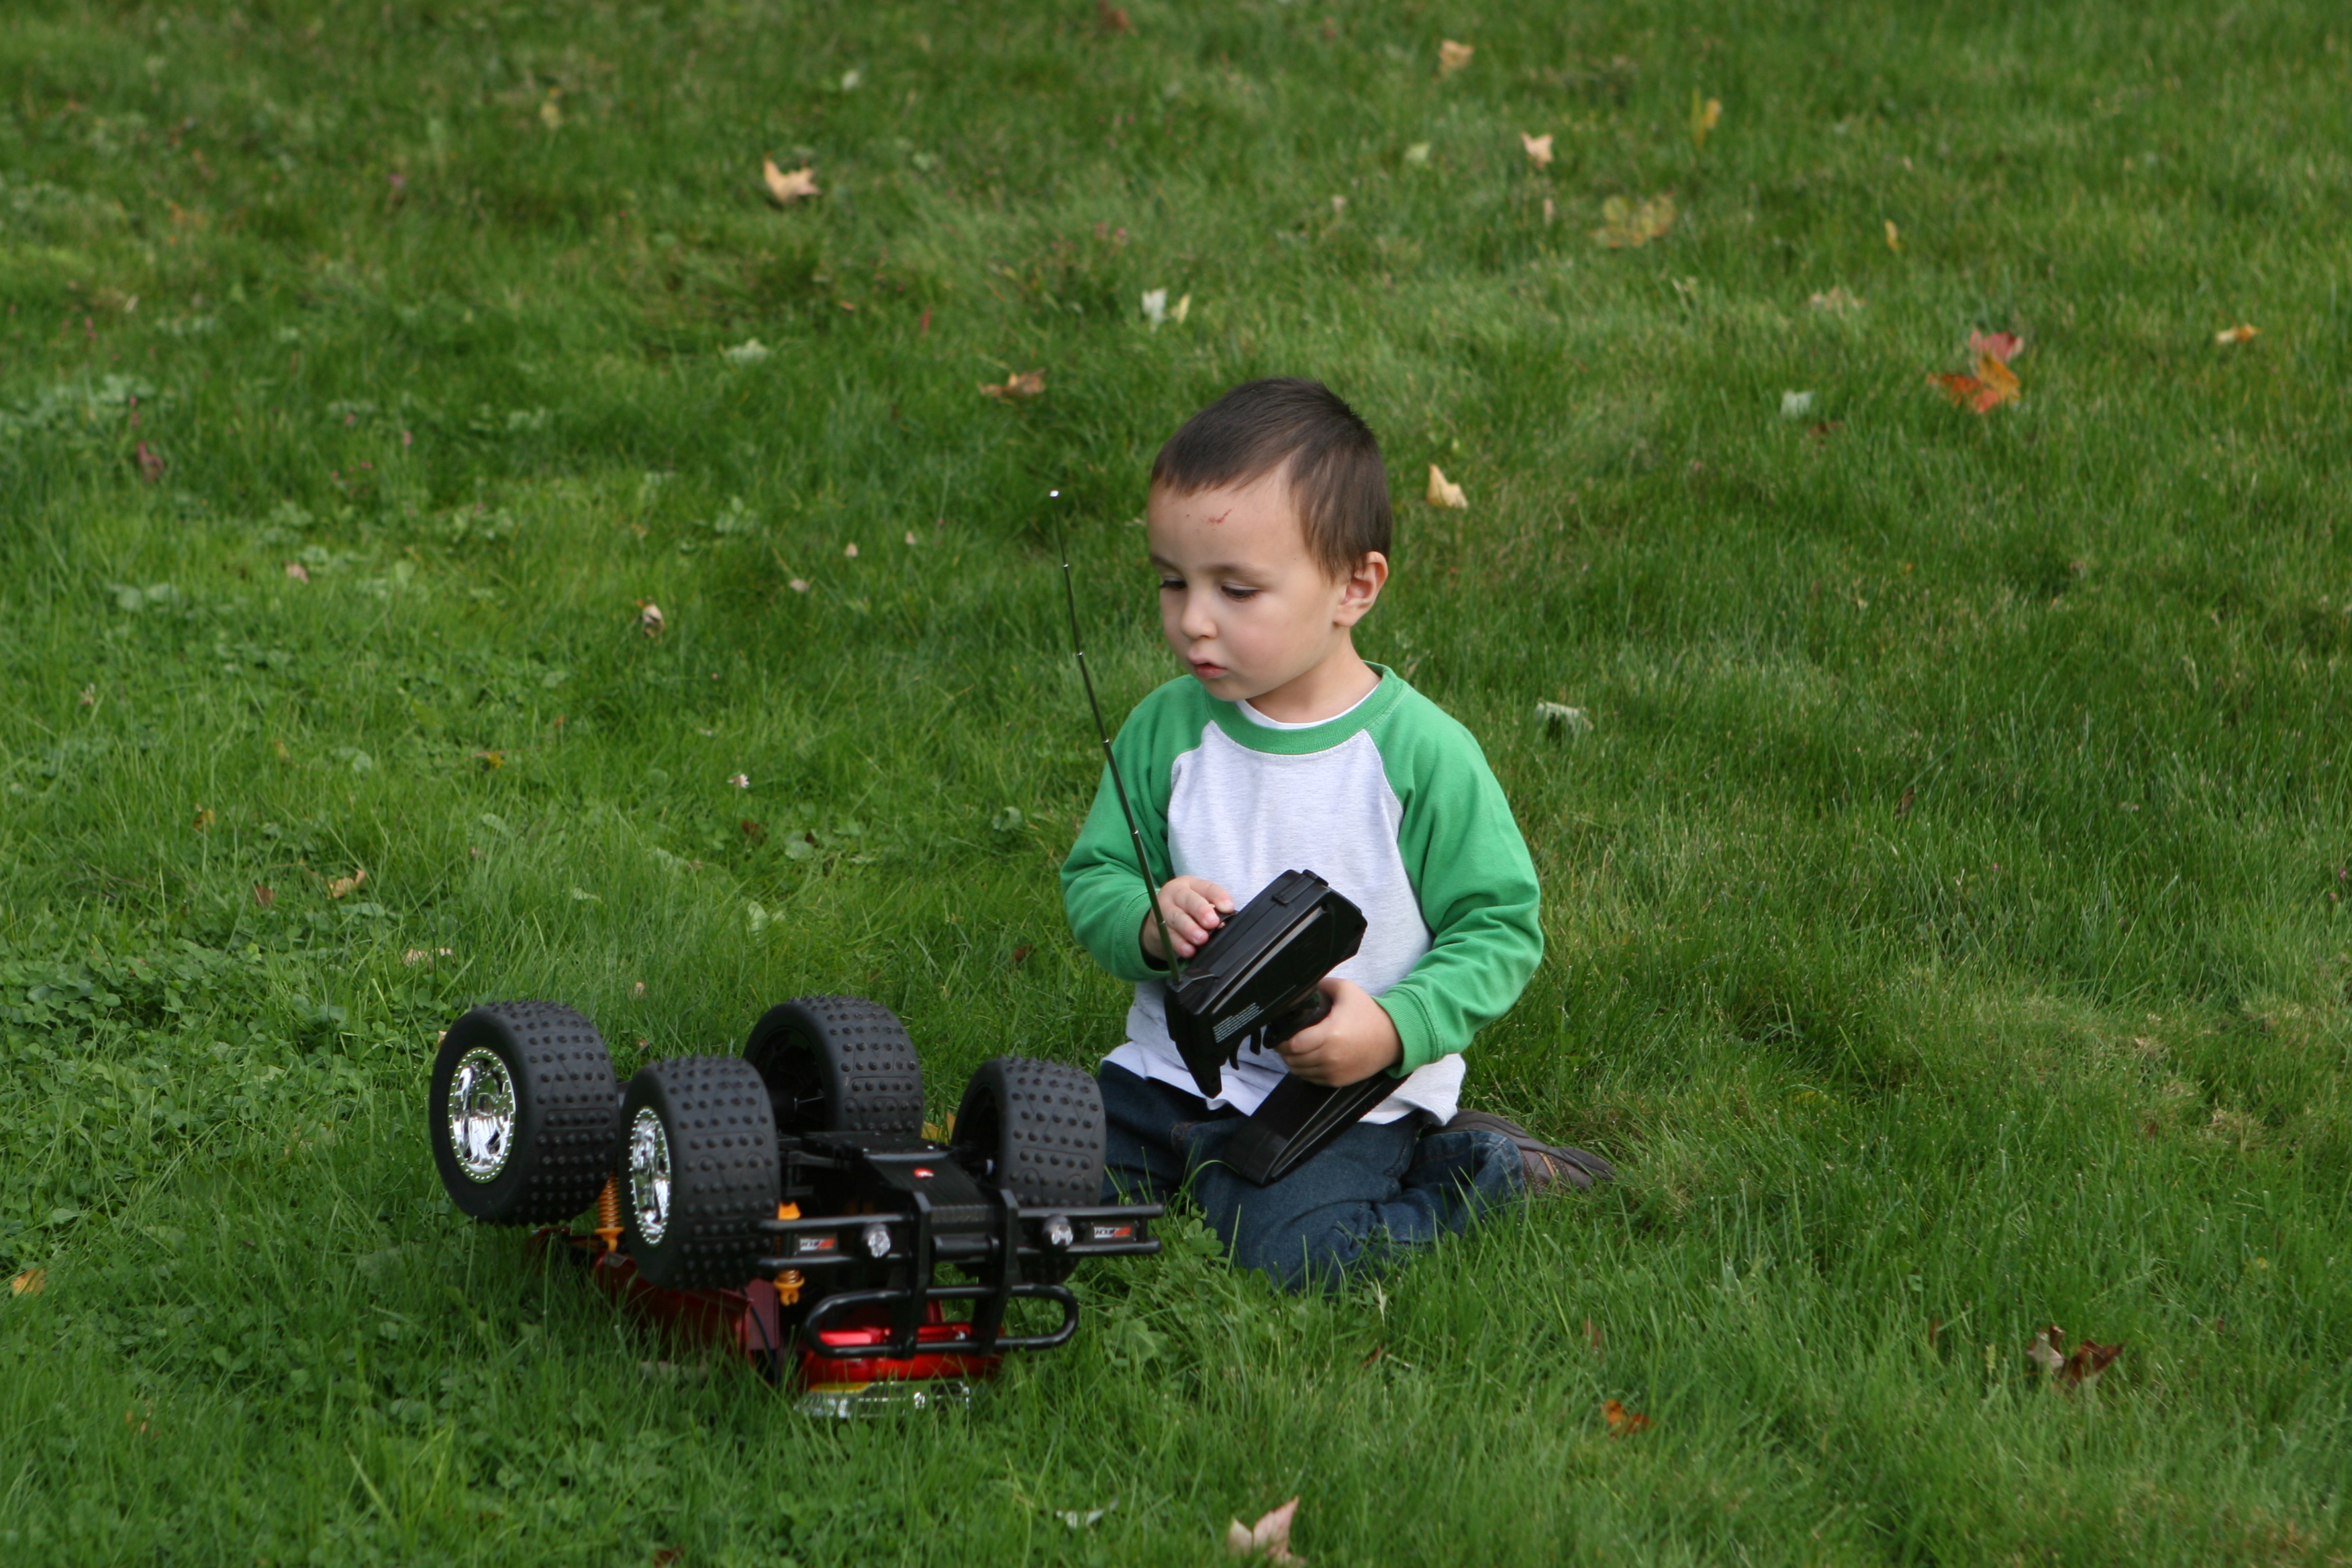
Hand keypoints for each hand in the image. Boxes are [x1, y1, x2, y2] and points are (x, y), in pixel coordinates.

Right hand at [1139, 874, 1233, 962]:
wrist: (1157, 922)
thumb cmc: (1186, 911)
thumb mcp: (1200, 904)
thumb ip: (1213, 912)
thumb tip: (1224, 925)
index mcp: (1192, 885)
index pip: (1208, 888)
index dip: (1218, 897)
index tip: (1228, 908)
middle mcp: (1176, 893)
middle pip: (1188, 899)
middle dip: (1201, 911)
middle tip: (1212, 922)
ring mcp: (1163, 909)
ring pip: (1176, 917)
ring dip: (1190, 929)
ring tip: (1201, 939)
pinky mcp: (1156, 927)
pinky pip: (1168, 936)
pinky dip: (1179, 944)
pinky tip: (1189, 950)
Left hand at [1274, 978, 1401, 1086]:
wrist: (1393, 1038)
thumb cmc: (1369, 1014)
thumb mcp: (1347, 991)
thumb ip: (1322, 985)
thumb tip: (1303, 986)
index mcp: (1330, 1034)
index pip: (1293, 1045)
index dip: (1281, 1040)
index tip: (1280, 1032)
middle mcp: (1330, 1056)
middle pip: (1293, 1059)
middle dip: (1285, 1050)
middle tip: (1286, 1039)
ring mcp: (1334, 1071)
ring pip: (1300, 1071)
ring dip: (1294, 1061)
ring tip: (1297, 1048)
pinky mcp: (1338, 1081)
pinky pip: (1312, 1079)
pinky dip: (1306, 1070)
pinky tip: (1309, 1058)